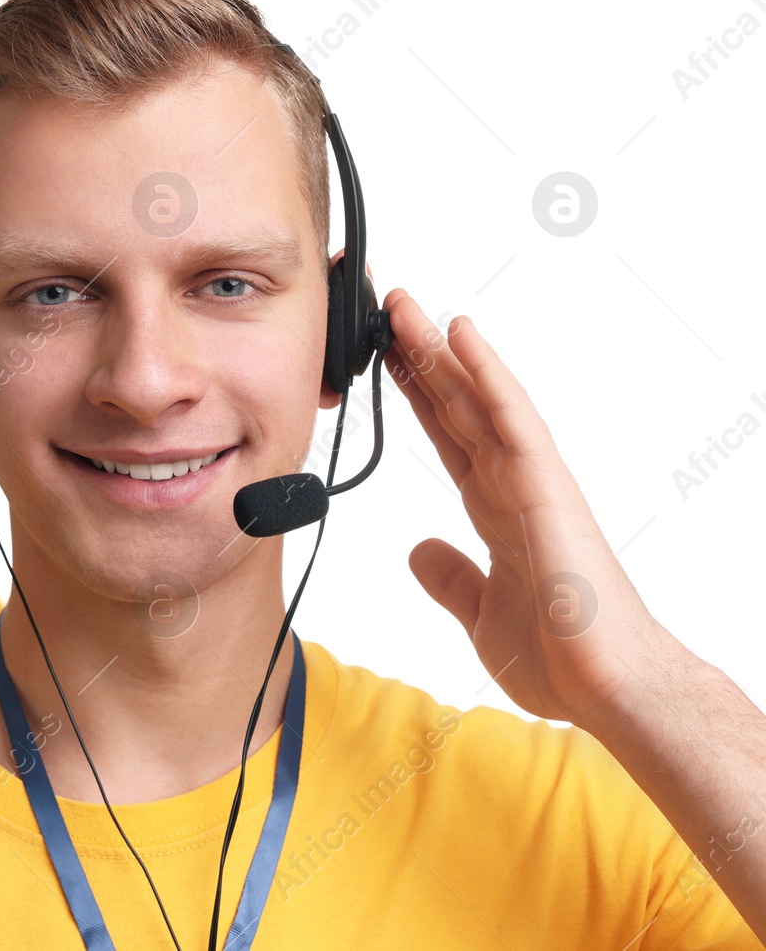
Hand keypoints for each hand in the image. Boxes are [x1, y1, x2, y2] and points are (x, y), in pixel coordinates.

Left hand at [382, 289, 670, 728]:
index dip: (416, 396)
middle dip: (421, 357)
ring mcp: (532, 480)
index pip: (447, 437)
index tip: (384, 359)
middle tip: (387, 308)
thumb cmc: (563, 654)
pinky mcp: (547, 487)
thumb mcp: (480, 613)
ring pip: (480, 398)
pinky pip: (511, 419)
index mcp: (496, 509)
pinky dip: (487, 374)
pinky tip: (462, 336)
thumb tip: (419, 550)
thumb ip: (451, 577)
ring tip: (408, 306)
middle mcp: (513, 484)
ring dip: (443, 349)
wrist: (609, 689)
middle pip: (458, 405)